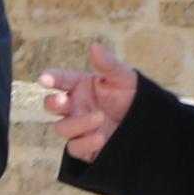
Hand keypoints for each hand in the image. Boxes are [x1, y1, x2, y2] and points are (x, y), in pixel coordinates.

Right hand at [39, 41, 135, 160]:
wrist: (149, 124)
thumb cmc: (133, 97)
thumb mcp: (124, 78)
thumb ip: (108, 64)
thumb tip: (94, 46)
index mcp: (80, 86)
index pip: (60, 80)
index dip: (50, 78)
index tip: (44, 79)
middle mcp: (75, 107)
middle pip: (51, 105)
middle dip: (53, 103)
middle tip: (63, 101)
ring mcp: (79, 128)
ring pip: (62, 129)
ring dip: (78, 124)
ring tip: (100, 118)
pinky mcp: (85, 148)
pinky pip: (75, 148)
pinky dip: (85, 143)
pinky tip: (101, 138)